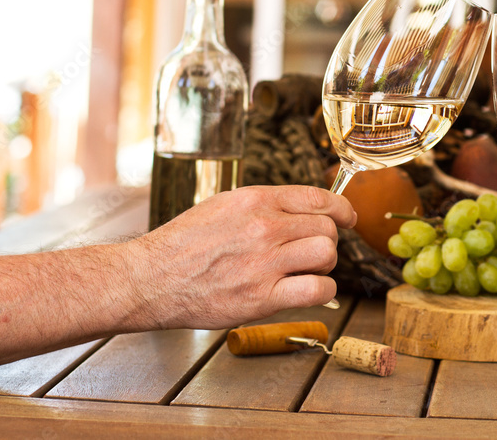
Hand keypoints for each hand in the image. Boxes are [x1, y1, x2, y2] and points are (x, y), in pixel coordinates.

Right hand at [122, 185, 356, 330]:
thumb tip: (302, 210)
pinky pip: (318, 290)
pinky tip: (308, 290)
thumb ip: (264, 206)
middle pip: (327, 228)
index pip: (318, 197)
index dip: (341, 209)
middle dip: (328, 240)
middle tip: (314, 252)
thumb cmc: (183, 244)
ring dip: (326, 264)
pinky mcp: (262, 297)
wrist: (149, 278)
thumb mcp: (224, 206)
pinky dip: (323, 291)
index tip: (348, 218)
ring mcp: (264, 263)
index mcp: (255, 200)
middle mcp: (264, 227)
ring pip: (327, 254)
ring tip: (309, 270)